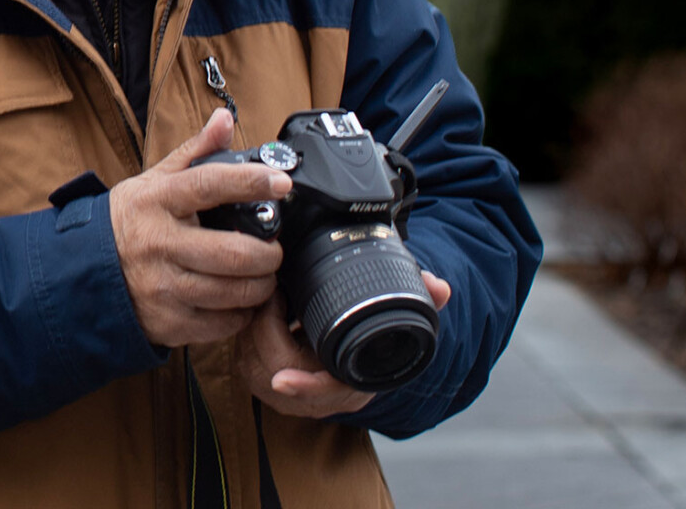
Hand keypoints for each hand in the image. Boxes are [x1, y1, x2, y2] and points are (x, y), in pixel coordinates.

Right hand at [108, 108, 289, 347]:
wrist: (84, 271)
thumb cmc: (130, 221)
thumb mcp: (154, 181)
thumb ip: (195, 152)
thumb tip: (224, 121)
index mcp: (156, 201)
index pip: (208, 185)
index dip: (249, 182)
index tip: (281, 182)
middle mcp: (158, 244)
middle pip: (232, 252)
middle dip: (268, 253)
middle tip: (275, 248)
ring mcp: (162, 286)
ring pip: (233, 291)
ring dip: (261, 285)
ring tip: (263, 274)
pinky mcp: (168, 321)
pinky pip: (222, 323)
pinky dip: (243, 312)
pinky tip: (241, 299)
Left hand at [238, 272, 451, 417]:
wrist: (360, 347)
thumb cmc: (376, 333)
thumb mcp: (400, 314)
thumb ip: (422, 298)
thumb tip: (440, 288)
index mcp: (349, 387)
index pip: (322, 396)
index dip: (304, 388)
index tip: (282, 380)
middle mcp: (317, 397)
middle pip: (276, 373)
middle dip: (268, 330)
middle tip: (277, 291)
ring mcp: (288, 392)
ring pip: (254, 365)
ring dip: (256, 328)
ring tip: (272, 294)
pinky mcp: (265, 377)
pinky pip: (245, 359)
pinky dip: (249, 332)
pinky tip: (262, 307)